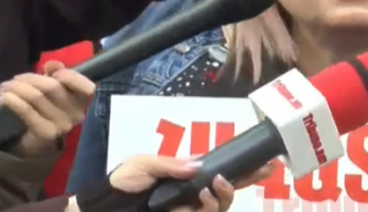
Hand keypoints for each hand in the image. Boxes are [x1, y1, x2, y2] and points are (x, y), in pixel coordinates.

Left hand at [0, 61, 94, 156]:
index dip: (70, 77)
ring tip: (4, 87)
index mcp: (83, 101)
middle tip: (14, 79)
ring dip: (17, 88)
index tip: (52, 73)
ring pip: (37, 97)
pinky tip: (3, 98)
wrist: (38, 143)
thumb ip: (57, 74)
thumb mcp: (55, 90)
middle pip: (53, 87)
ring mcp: (62, 126)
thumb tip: (52, 64)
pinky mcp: (46, 134)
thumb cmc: (48, 110)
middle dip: (30, 79)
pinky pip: (27, 111)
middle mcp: (77, 114)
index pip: (87, 88)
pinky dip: (13, 101)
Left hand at [110, 155, 274, 211]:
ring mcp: (189, 209)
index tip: (264, 162)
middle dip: (246, 180)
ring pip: (221, 206)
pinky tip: (203, 196)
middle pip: (228, 190)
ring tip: (216, 184)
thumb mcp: (144, 164)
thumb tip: (200, 163)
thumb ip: (171, 164)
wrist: (103, 208)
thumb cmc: (121, 184)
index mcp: (186, 176)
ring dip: (226, 194)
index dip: (241, 167)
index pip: (219, 171)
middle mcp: (192, 194)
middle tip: (257, 171)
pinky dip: (210, 206)